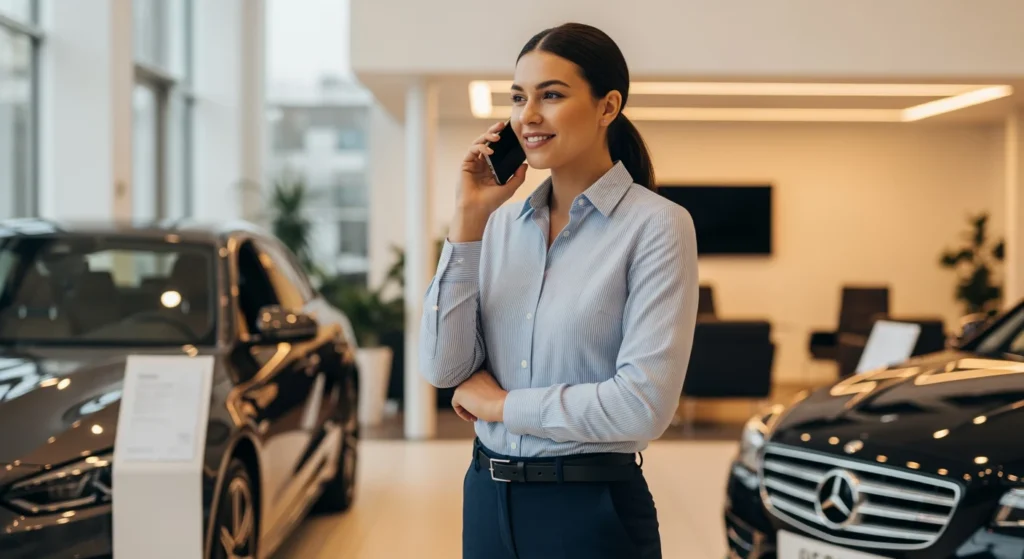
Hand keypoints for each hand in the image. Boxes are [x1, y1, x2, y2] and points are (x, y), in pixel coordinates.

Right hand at [450, 122, 528, 241]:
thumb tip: (525, 164)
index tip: (511, 132)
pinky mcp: (466, 164)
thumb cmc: (491, 201)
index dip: (503, 140)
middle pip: (488, 142)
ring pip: (479, 143)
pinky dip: (481, 147)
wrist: (477, 209)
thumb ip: (518, 176)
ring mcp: (473, 163)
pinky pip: (473, 150)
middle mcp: (482, 163)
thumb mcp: (510, 187)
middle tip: (502, 125)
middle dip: (494, 132)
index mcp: (492, 167)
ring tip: (497, 136)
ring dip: (487, 136)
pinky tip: (490, 150)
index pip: (498, 149)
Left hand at [451, 370, 507, 422]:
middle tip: (478, 412)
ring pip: (461, 398)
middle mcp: (472, 375)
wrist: (501, 405)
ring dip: (467, 408)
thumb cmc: (501, 403)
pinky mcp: (458, 393)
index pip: (474, 387)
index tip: (483, 406)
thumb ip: (483, 392)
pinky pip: (455, 405)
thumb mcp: (492, 393)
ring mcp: (464, 383)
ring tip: (476, 415)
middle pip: (466, 392)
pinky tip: (472, 417)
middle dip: (471, 403)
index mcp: (482, 373)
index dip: (477, 398)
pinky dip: (462, 413)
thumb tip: (475, 401)